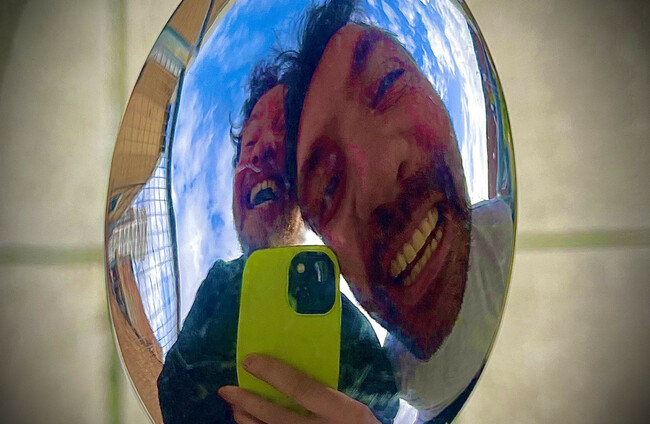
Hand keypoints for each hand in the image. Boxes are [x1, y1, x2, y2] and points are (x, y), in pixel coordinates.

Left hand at [218, 354, 380, 423]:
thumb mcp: (355, 412)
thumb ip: (331, 397)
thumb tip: (298, 376)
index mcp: (341, 412)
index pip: (300, 387)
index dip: (272, 373)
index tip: (250, 360)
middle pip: (275, 416)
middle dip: (247, 401)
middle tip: (227, 389)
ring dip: (247, 421)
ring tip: (234, 408)